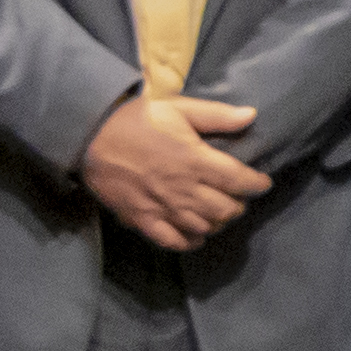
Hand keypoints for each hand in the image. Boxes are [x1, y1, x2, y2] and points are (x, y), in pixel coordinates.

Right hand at [81, 91, 269, 249]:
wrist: (89, 135)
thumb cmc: (136, 118)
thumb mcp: (178, 108)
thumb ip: (216, 115)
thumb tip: (251, 116)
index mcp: (195, 160)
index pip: (239, 181)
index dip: (256, 184)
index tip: (262, 183)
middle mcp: (183, 189)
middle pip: (225, 209)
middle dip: (238, 205)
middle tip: (237, 197)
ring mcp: (162, 207)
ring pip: (203, 227)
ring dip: (217, 222)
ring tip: (219, 213)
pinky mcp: (142, 219)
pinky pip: (172, 241)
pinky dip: (189, 241)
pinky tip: (196, 236)